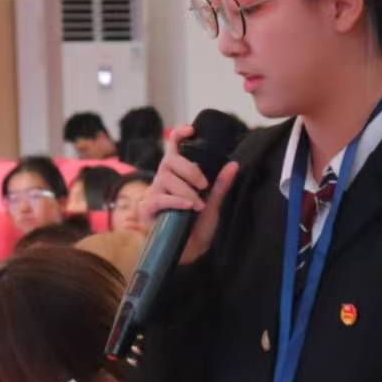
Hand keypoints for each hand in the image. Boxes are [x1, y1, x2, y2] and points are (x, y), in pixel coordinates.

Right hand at [140, 125, 239, 266]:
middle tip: (204, 185)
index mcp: (177, 174)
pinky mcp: (148, 209)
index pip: (173, 147)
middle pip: (170, 160)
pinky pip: (160, 198)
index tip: (191, 130)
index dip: (179, 135)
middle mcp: (163, 179)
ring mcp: (154, 193)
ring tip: (198, 205)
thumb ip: (220, 185)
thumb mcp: (213, 204)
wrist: (188, 251)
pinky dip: (176, 201)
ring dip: (186, 191)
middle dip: (190, 170)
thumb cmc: (197, 225)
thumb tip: (233, 165)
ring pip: (166, 179)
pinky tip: (188, 206)